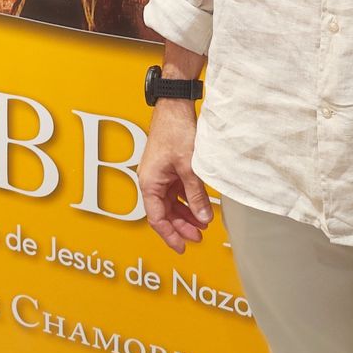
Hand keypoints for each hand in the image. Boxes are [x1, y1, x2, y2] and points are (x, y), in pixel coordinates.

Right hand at [138, 99, 211, 252]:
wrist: (175, 106)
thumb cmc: (175, 131)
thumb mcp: (189, 167)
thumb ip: (196, 194)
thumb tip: (203, 218)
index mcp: (149, 182)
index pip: (157, 218)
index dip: (170, 234)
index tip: (183, 247)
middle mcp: (151, 180)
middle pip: (164, 212)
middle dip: (181, 226)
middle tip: (199, 237)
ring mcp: (160, 174)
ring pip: (171, 202)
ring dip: (186, 213)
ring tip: (203, 223)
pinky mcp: (168, 167)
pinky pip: (176, 190)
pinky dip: (188, 199)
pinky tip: (200, 205)